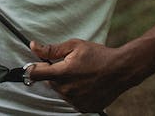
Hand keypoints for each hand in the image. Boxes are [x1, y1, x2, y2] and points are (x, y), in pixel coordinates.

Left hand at [25, 39, 140, 112]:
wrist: (122, 70)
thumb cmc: (99, 55)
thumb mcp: (74, 46)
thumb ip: (51, 49)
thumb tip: (33, 47)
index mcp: (63, 73)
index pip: (36, 74)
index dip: (33, 69)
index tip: (34, 66)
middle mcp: (67, 90)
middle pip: (50, 82)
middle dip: (55, 74)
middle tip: (70, 66)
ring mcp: (76, 101)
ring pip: (62, 91)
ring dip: (66, 84)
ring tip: (82, 75)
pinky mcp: (84, 107)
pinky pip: (72, 100)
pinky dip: (76, 93)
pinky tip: (86, 84)